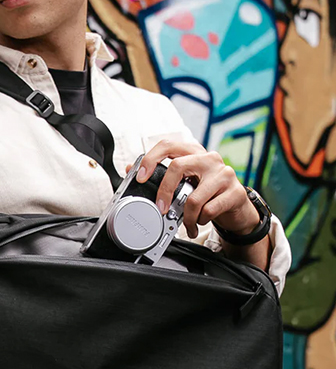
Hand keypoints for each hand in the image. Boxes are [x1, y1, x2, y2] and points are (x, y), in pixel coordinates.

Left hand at [135, 139, 259, 239]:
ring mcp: (224, 174)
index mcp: (194, 153)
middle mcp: (209, 159)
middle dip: (164, 191)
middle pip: (178, 166)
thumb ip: (163, 175)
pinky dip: (200, 221)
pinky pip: (208, 210)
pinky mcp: (235, 192)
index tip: (140, 176)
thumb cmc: (208, 193)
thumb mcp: (186, 182)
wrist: (237, 208)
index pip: (168, 145)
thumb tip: (132, 168)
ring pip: (194, 197)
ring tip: (187, 223)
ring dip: (186, 216)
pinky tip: (202, 221)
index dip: (151, 159)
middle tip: (161, 208)